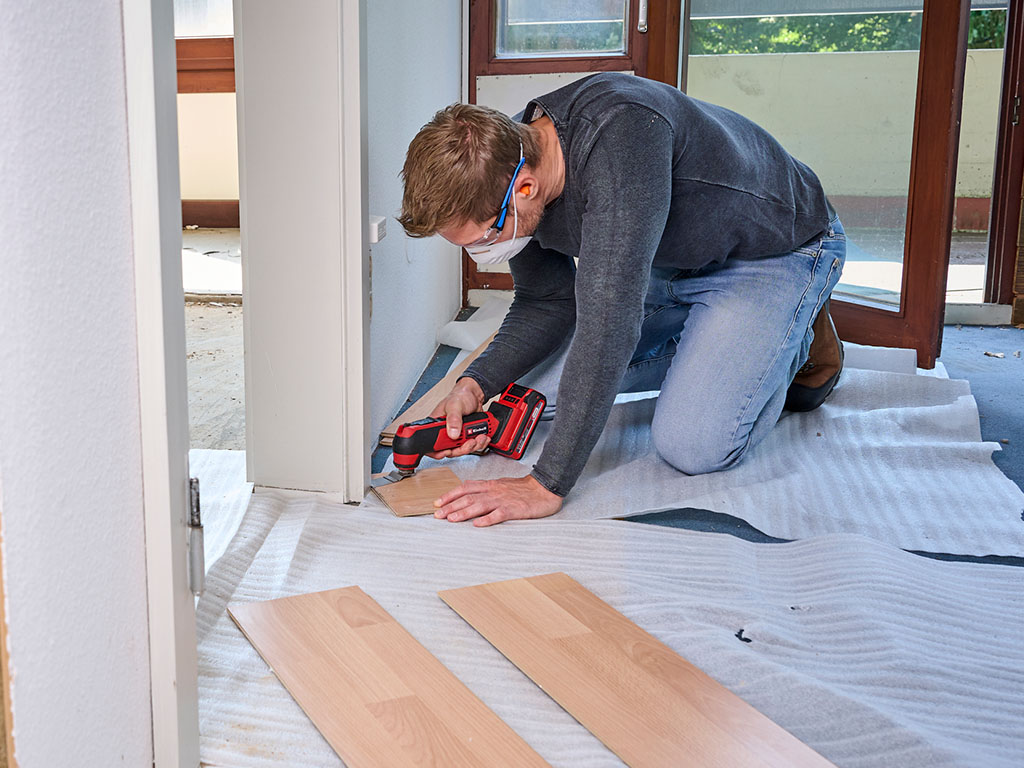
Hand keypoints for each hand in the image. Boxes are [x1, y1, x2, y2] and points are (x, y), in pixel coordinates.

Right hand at [427, 377, 489, 458]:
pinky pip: (472, 445)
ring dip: (473, 446)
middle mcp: (446, 432)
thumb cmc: (460, 396)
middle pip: (451, 450)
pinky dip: (479, 443)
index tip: (448, 451)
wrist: (475, 395)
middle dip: (462, 449)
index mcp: (437, 425)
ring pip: (463, 449)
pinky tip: (483, 437)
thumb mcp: (455, 405)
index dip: (439, 451)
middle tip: (470, 442)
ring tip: (479, 437)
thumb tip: (453, 433)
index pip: (433, 444)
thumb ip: (453, 419)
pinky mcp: (467, 436)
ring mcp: (457, 435)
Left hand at [434, 475, 562, 526]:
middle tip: (438, 515)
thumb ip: (485, 487)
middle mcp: (493, 491)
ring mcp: (503, 500)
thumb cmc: (524, 488)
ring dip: (464, 512)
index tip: (437, 503)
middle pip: (468, 497)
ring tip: (451, 519)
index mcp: (490, 485)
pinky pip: (498, 514)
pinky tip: (478, 525)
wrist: (544, 488)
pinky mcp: (513, 509)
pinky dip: (487, 520)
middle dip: (451, 506)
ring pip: (479, 505)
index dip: (450, 495)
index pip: (465, 488)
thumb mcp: (501, 484)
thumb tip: (468, 489)